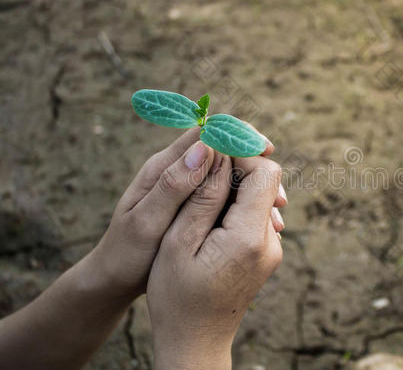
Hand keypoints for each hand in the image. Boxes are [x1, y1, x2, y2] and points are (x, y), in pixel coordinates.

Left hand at [88, 126, 284, 299]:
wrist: (114, 278)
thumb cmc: (126, 254)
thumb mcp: (146, 222)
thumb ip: (173, 185)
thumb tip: (205, 148)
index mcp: (164, 167)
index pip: (206, 132)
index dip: (239, 135)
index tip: (266, 150)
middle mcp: (178, 171)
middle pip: (224, 149)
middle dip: (256, 162)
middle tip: (279, 192)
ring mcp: (188, 188)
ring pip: (230, 173)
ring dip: (257, 186)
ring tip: (278, 210)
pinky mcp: (195, 205)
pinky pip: (228, 194)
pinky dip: (249, 203)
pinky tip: (264, 222)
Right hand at [146, 155, 283, 369]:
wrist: (195, 342)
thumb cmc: (177, 297)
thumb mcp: (178, 242)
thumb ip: (202, 195)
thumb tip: (217, 151)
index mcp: (249, 237)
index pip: (264, 172)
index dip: (239, 152)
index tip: (211, 148)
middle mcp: (270, 241)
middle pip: (266, 182)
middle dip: (235, 167)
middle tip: (200, 168)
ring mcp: (272, 249)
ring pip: (261, 196)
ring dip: (233, 186)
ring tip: (199, 195)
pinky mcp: (266, 254)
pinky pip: (256, 215)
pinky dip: (235, 204)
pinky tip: (209, 215)